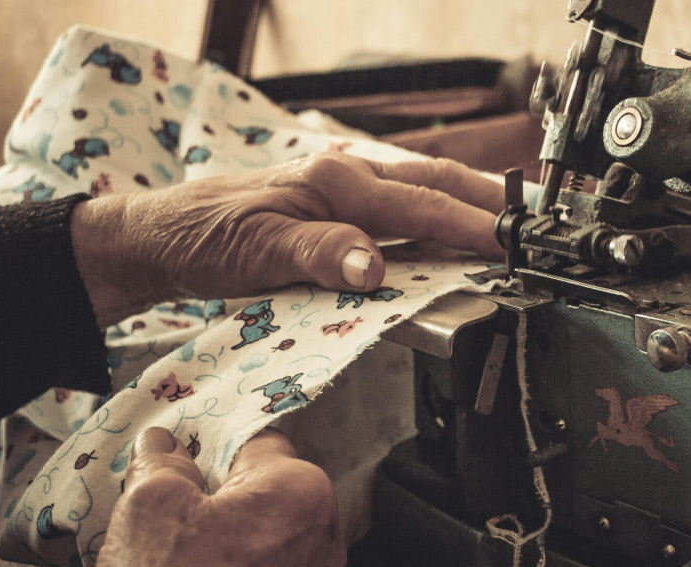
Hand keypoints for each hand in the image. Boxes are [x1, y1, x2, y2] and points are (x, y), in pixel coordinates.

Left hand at [71, 153, 505, 326]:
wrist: (160, 237)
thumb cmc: (204, 239)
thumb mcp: (258, 251)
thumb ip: (321, 255)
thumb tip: (376, 267)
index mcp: (334, 180)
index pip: (420, 204)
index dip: (470, 225)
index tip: (510, 243)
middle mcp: (343, 175)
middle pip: (433, 181)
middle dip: (486, 199)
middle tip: (530, 223)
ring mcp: (340, 186)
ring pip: (419, 188)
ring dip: (464, 202)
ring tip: (504, 221)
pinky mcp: (333, 204)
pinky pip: (397, 205)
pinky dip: (433, 214)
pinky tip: (444, 229)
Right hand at [91, 427, 345, 566]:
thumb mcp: (149, 506)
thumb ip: (161, 463)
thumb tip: (162, 447)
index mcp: (301, 490)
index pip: (255, 440)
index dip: (208, 443)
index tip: (177, 451)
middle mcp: (322, 535)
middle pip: (263, 489)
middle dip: (216, 492)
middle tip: (166, 503)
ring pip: (261, 533)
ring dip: (221, 534)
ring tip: (171, 549)